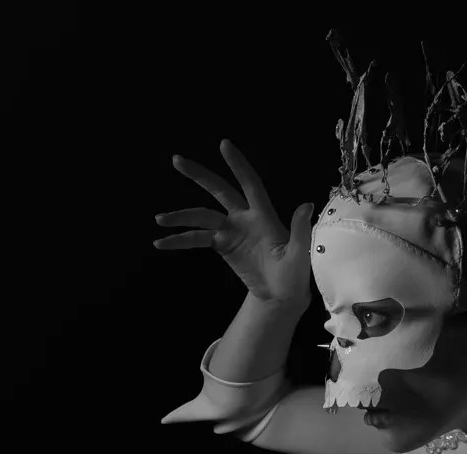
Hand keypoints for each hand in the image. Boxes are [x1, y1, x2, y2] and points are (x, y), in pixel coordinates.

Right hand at [153, 139, 313, 309]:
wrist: (280, 295)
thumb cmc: (293, 276)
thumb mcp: (299, 255)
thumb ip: (300, 230)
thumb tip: (307, 205)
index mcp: (264, 217)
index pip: (250, 184)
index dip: (238, 165)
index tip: (224, 144)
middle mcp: (245, 218)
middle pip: (219, 190)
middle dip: (199, 175)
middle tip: (177, 159)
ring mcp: (232, 231)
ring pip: (202, 216)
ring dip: (180, 216)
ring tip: (159, 219)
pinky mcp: (222, 245)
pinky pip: (197, 238)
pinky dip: (179, 240)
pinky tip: (162, 242)